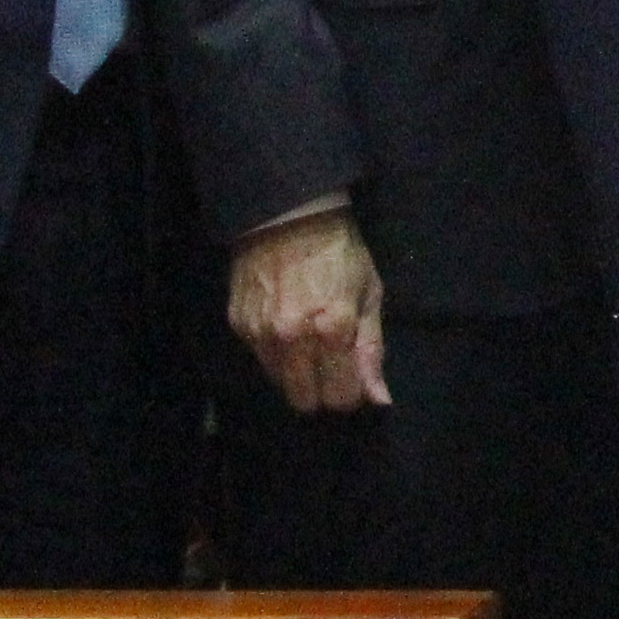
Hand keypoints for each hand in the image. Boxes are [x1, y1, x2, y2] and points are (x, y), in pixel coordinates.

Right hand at [227, 209, 389, 413]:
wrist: (289, 217)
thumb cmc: (340, 254)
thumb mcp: (369, 295)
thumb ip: (372, 350)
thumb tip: (379, 400)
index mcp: (332, 330)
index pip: (339, 397)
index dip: (349, 393)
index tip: (352, 378)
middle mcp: (292, 339)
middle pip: (304, 401)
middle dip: (321, 392)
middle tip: (330, 367)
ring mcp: (261, 334)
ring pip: (280, 383)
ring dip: (297, 373)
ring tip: (308, 341)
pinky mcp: (239, 326)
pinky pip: (260, 359)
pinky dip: (275, 353)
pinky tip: (286, 325)